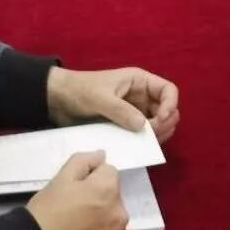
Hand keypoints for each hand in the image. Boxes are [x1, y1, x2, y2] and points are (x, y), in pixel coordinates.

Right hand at [26, 152, 127, 229]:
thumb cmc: (46, 213)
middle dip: (99, 200)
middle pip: (113, 198)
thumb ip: (84, 161)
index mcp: (107, 189)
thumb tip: (101, 155)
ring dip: (103, 223)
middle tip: (75, 212)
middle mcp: (120, 213)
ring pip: (114, 222)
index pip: (109, 173)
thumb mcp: (60, 179)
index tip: (76, 191)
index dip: (91, 179)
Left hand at [47, 66, 179, 142]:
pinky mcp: (126, 126)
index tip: (160, 120)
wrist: (59, 100)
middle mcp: (141, 96)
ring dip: (157, 135)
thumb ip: (122, 111)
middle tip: (150, 137)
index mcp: (139, 81)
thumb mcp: (100, 98)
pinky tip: (140, 148)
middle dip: (164, 123)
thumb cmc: (80, 90)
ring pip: (157, 125)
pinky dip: (145, 142)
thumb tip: (144, 126)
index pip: (168, 90)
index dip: (170, 105)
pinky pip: (142, 134)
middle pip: (166, 110)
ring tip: (146, 144)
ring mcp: (135, 112)